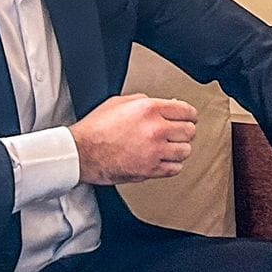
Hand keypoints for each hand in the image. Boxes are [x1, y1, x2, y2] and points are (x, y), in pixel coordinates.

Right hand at [70, 94, 197, 183]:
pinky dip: (172, 165)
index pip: (186, 111)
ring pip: (186, 151)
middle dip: (184, 131)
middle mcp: (155, 129)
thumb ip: (145, 101)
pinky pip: (175, 169)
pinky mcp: (150, 170)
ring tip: (170, 147)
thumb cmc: (95, 129)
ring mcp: (154, 151)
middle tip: (177, 132)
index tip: (188, 118)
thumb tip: (165, 105)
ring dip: (179, 149)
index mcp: (149, 109)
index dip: (189, 115)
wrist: (81, 152)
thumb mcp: (119, 102)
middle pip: (189, 131)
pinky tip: (164, 160)